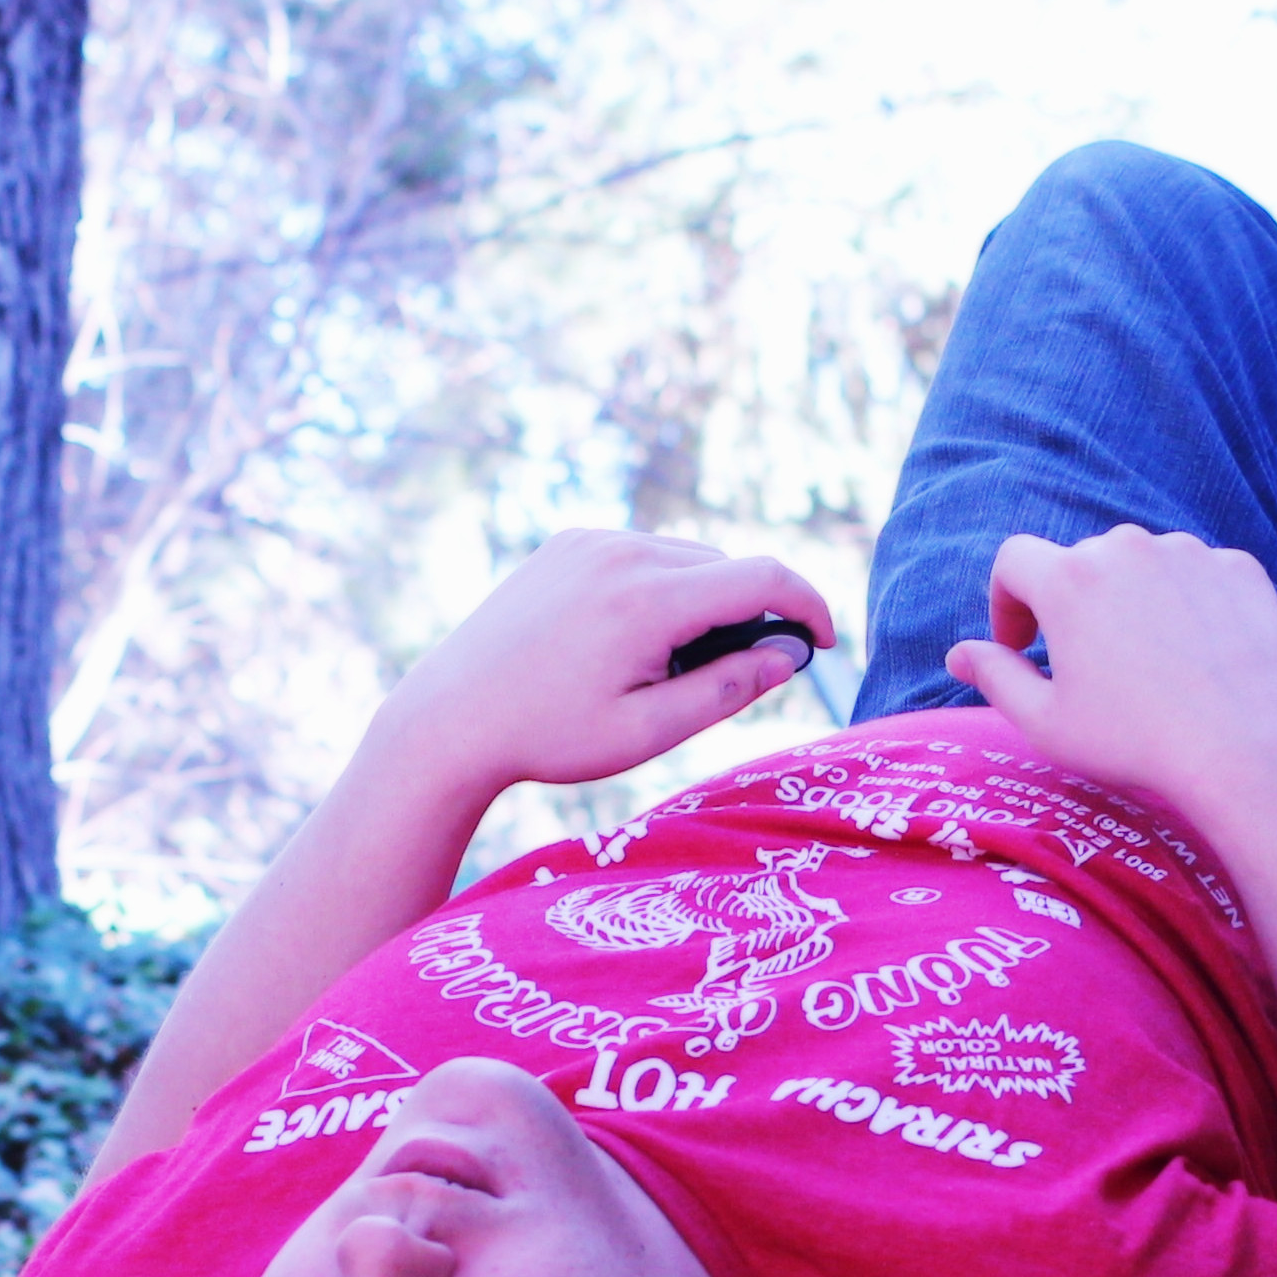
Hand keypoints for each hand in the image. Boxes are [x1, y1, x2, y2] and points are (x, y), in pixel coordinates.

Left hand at [358, 530, 838, 803]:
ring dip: (702, 602)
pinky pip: (643, 555)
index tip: (825, 643)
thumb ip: (728, 690)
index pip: (763, 578)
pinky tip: (622, 642)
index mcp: (647, 601)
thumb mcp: (648, 732)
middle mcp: (623, 553)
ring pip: (687, 560)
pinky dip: (659, 589)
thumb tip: (789, 656)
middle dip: (747, 616)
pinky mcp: (568, 541)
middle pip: (726, 568)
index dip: (808, 607)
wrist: (451, 716)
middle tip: (719, 680)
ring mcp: (591, 539)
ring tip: (659, 667)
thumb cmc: (549, 737)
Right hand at [947, 527, 1276, 857]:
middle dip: (1073, 605)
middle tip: (1088, 667)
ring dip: (1132, 602)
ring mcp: (1189, 552)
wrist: (1247, 748)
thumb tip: (960, 653)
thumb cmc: (1135, 742)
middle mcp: (1126, 546)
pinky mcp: (1240, 568)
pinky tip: (1199, 660)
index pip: (1014, 561)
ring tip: (1150, 666)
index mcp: (1068, 578)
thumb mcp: (1045, 723)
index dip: (1006, 602)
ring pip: (1143, 566)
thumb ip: (994, 678)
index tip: (1021, 646)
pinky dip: (1188, 606)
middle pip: (1081, 562)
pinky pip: (1198, 576)